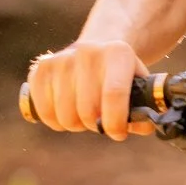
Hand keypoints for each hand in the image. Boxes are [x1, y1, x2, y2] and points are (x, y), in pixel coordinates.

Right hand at [26, 38, 153, 138]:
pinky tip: (64, 111)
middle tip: (99, 120)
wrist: (95, 52)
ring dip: (75, 124)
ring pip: (65, 116)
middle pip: (88, 110)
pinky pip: (45, 111)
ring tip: (83, 114)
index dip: (115, 122)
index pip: (114, 94)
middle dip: (95, 125)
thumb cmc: (120, 79)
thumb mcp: (139, 89)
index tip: (117, 133)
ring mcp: (62, 58)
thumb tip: (140, 126)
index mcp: (118, 53)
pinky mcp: (42, 68)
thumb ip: (144, 113)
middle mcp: (88, 51)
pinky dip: (54, 121)